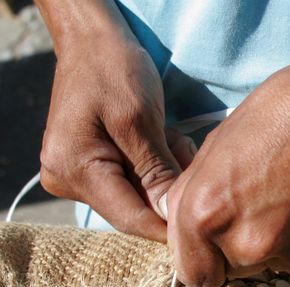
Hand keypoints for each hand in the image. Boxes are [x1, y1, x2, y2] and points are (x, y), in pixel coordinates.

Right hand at [39, 34, 194, 241]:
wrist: (93, 43)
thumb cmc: (113, 70)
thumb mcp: (139, 120)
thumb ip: (156, 172)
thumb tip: (174, 217)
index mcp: (73, 170)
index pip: (130, 218)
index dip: (169, 226)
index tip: (206, 222)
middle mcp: (69, 180)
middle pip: (136, 207)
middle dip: (170, 186)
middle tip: (185, 150)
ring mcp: (79, 176)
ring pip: (140, 194)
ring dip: (166, 169)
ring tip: (171, 136)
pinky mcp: (93, 168)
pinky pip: (135, 180)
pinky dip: (157, 163)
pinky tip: (164, 137)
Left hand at [166, 66, 289, 286]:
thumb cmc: (284, 113)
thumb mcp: (216, 146)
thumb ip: (191, 197)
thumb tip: (184, 227)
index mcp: (205, 217)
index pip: (195, 274)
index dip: (207, 257)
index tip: (221, 242)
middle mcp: (247, 246)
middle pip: (238, 268)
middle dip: (248, 243)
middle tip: (272, 198)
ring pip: (280, 264)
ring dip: (287, 241)